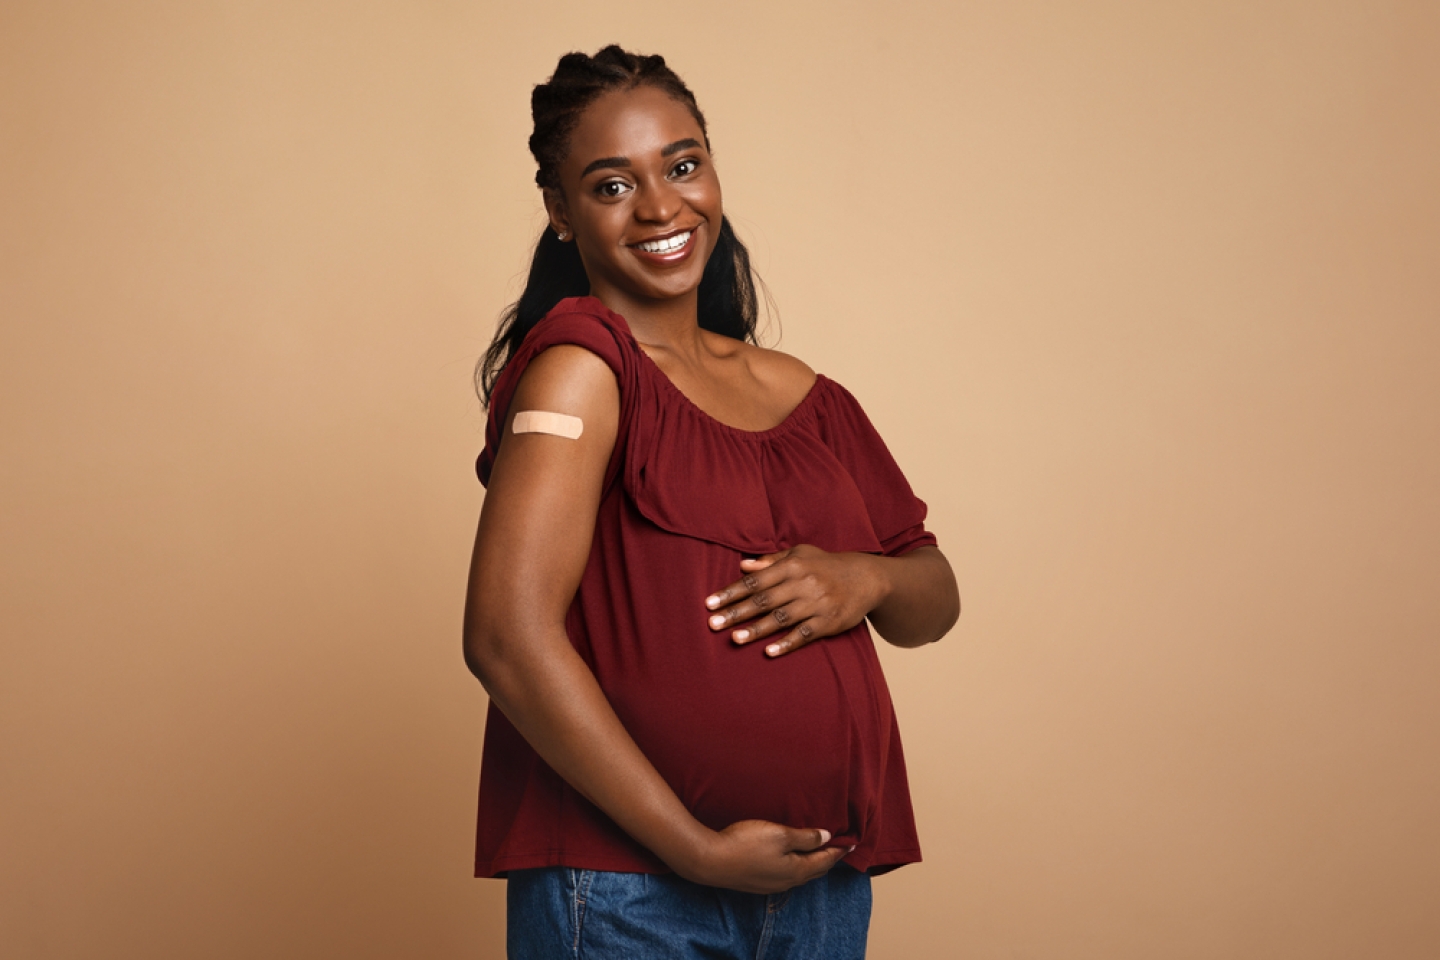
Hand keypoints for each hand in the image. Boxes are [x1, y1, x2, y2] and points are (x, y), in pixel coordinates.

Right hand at [673, 820, 849, 893]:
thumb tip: (826, 838)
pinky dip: (796, 866)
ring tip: (818, 851)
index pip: (825, 860)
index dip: (839, 850)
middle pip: (815, 870)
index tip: (852, 841)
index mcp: (797, 870)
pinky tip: (791, 858)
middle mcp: (787, 881)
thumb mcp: (779, 834)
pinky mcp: (758, 882)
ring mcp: (772, 884)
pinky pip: (786, 875)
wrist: (710, 861)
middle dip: (829, 858)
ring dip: (812, 863)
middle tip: (840, 847)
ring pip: (800, 874)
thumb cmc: (745, 844)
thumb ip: (805, 837)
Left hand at [704, 545, 887, 656]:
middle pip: (764, 600)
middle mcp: (803, 584)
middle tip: (713, 624)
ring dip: (757, 630)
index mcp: (793, 566)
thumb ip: (771, 561)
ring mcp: (817, 604)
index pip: (755, 581)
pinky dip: (787, 643)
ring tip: (735, 638)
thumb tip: (742, 565)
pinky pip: (804, 634)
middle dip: (737, 612)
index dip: (731, 592)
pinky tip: (769, 652)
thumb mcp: (800, 555)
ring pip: (781, 619)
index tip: (709, 603)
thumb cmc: (826, 565)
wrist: (866, 577)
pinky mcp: (829, 622)